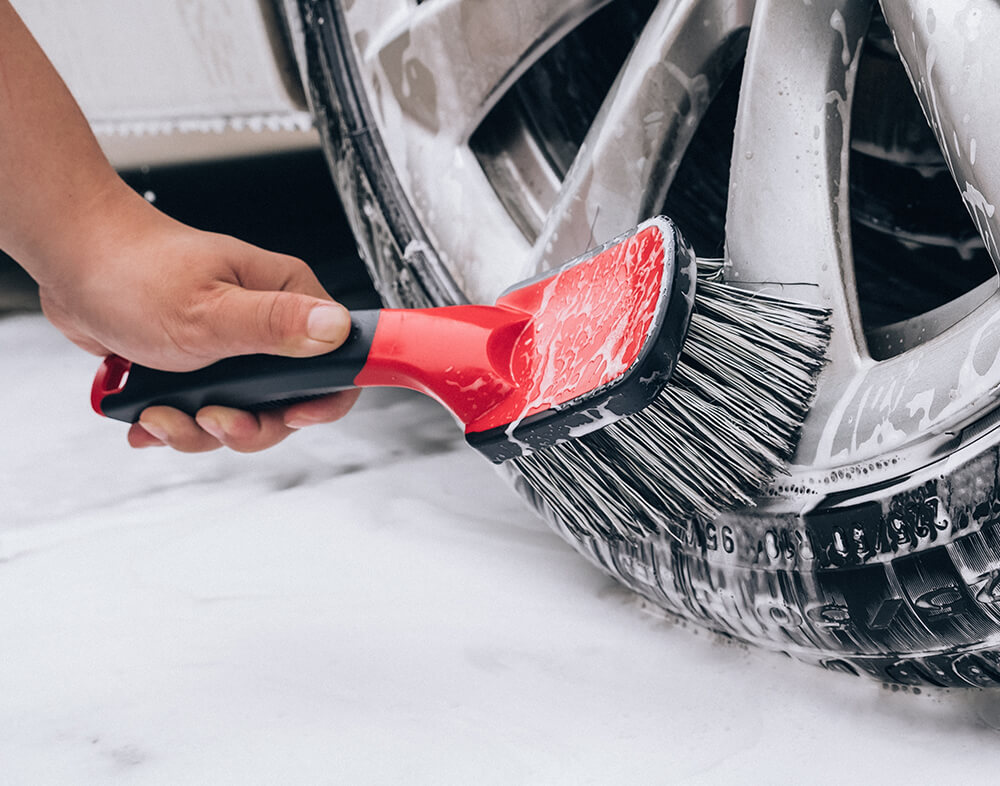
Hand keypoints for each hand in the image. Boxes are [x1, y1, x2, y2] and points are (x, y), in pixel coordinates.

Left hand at [40, 189, 360, 451]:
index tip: (292, 415)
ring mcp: (236, 349)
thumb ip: (275, 325)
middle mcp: (269, 325)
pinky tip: (148, 417)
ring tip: (161, 414)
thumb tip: (336, 329)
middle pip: (289, 404)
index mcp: (288, 300)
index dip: (325, 399)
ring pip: (243, 415)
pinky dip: (175, 424)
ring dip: (199, 430)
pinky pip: (205, 413)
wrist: (73, 264)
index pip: (340, 360)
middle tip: (211, 417)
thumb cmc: (133, 270)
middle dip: (246, 426)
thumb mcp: (210, 309)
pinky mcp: (203, 366)